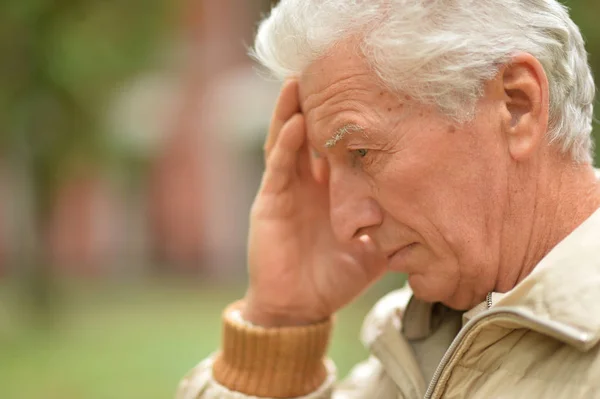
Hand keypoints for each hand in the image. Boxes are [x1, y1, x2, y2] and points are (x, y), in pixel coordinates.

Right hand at [243, 80, 386, 326]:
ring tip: (301, 82)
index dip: (346, 123)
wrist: (301, 305)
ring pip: (287, 141)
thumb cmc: (335, 276)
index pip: (336, 147)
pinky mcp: (270, 201)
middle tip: (328, 73)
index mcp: (331, 190)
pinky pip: (278, 167)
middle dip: (316, 106)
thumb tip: (431, 213)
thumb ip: (393, 227)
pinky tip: (295, 123)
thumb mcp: (374, 247)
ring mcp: (287, 189)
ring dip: (292, 111)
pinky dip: (285, 144)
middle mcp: (308, 182)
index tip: (363, 95)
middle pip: (309, 134)